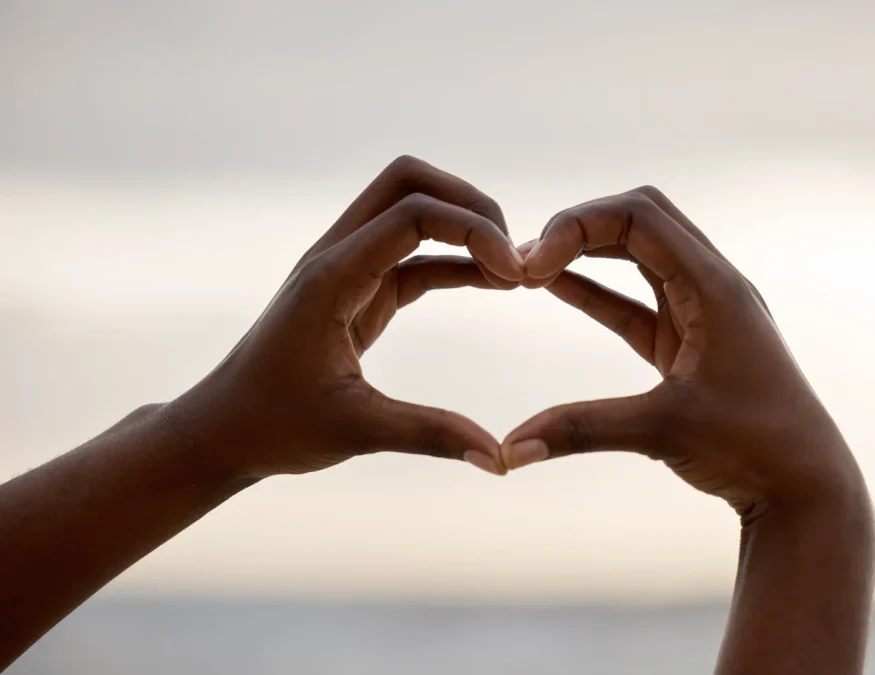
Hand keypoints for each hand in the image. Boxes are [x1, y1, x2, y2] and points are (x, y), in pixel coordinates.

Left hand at [162, 156, 523, 478]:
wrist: (223, 430)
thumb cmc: (274, 426)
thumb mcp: (356, 431)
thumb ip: (431, 434)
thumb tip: (499, 459)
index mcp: (331, 276)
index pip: (411, 213)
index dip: (472, 230)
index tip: (515, 277)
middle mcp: (337, 256)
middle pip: (409, 182)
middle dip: (469, 204)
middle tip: (514, 254)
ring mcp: (348, 269)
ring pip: (413, 210)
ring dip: (465, 228)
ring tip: (513, 272)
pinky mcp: (359, 290)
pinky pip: (415, 256)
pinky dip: (456, 260)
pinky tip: (493, 284)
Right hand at [502, 186, 869, 519]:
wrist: (806, 488)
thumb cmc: (754, 449)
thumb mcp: (663, 430)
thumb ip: (582, 430)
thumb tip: (509, 451)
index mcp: (715, 287)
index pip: (640, 216)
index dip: (578, 224)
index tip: (532, 264)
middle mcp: (712, 286)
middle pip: (640, 219)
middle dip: (581, 227)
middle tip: (527, 260)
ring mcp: (702, 313)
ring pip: (639, 256)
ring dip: (587, 252)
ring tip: (530, 268)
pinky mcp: (689, 343)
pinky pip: (636, 300)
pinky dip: (595, 290)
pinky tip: (554, 287)